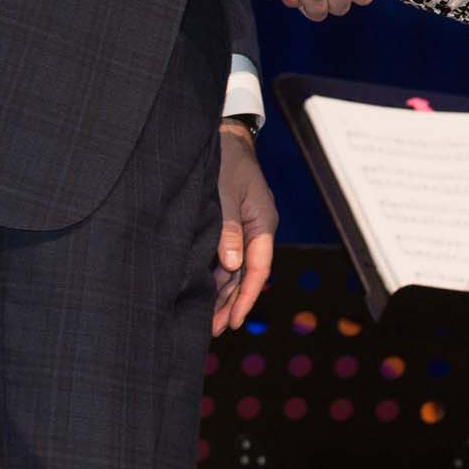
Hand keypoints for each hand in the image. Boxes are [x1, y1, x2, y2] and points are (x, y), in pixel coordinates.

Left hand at [213, 122, 276, 335]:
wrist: (225, 138)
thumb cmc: (226, 163)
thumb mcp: (225, 194)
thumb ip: (228, 229)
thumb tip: (231, 265)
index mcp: (263, 223)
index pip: (258, 268)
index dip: (246, 297)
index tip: (234, 321)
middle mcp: (256, 230)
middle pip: (247, 275)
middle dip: (232, 303)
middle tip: (216, 331)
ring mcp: (244, 229)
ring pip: (236, 270)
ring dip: (224, 295)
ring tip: (210, 322)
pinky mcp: (231, 227)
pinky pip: (227, 259)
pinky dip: (218, 278)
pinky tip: (206, 294)